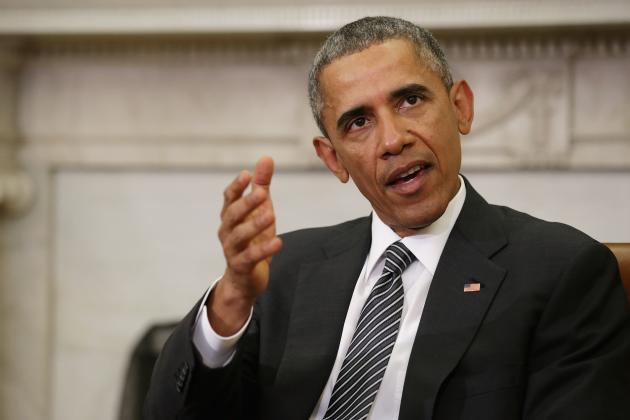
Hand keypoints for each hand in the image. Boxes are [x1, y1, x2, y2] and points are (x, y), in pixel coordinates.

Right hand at [209, 156, 282, 334]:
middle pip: (232, 214)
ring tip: (271, 215)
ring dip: (255, 225)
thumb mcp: (260, 210)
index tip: (247, 174)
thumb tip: (266, 157)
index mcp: (230, 215)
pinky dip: (264, 249)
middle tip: (262, 193)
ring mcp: (232, 249)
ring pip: (239, 235)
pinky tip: (278, 241)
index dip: (237, 186)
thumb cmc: (252, 238)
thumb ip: (262, 185)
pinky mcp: (241, 266)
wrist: (245, 278)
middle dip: (246, 203)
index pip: (229, 198)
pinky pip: (250, 257)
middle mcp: (227, 230)